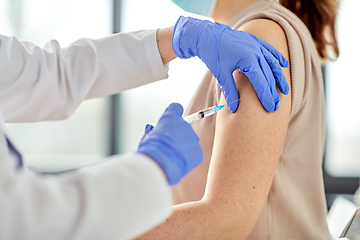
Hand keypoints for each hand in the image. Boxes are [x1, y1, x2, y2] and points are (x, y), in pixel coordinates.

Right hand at [137, 103, 202, 184]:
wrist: (161, 164)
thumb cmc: (151, 150)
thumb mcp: (147, 137)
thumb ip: (151, 131)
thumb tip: (150, 129)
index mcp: (170, 117)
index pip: (176, 108)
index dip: (173, 114)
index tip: (169, 121)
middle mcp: (184, 125)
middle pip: (182, 127)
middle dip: (176, 134)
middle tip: (167, 145)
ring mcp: (193, 138)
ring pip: (189, 140)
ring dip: (183, 146)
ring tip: (172, 156)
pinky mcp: (198, 151)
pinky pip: (194, 153)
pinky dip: (188, 157)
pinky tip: (178, 162)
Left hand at [172, 16, 288, 112]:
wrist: (208, 35)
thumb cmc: (213, 55)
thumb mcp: (221, 74)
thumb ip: (230, 91)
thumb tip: (234, 110)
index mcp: (248, 60)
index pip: (261, 82)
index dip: (266, 96)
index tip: (270, 108)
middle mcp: (255, 51)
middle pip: (269, 75)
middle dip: (273, 92)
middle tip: (275, 106)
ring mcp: (256, 44)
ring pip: (272, 63)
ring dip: (279, 77)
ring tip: (285, 91)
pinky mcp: (254, 40)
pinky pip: (270, 49)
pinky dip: (277, 57)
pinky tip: (284, 65)